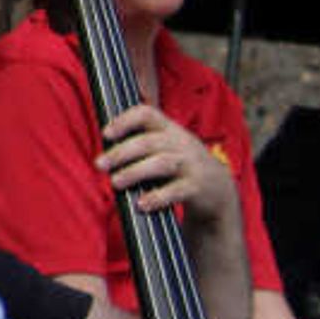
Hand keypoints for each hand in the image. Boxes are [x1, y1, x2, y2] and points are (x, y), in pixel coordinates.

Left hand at [99, 103, 234, 225]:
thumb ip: (144, 144)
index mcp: (171, 130)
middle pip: (149, 142)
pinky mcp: (198, 187)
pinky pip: (176, 191)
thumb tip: (106, 153)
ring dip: (135, 172)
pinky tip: (142, 204)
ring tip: (115, 182)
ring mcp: (192, 165)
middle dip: (121, 153)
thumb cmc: (182, 168)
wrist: (219, 189)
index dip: (125, 121)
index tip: (107, 134)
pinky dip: (157, 197)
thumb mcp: (168, 147)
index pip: (147, 114)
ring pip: (161, 164)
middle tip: (100, 164)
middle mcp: (182, 144)